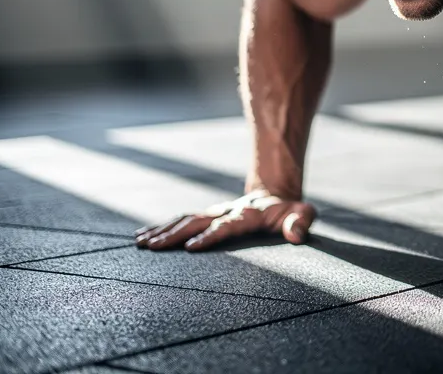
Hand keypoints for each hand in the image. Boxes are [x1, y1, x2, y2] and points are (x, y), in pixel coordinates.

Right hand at [134, 190, 315, 251]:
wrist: (275, 194)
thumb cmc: (289, 211)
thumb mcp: (303, 214)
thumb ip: (301, 223)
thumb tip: (296, 235)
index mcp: (247, 215)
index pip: (225, 227)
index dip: (209, 237)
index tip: (190, 248)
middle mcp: (225, 212)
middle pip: (196, 222)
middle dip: (174, 235)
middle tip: (151, 247)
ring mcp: (214, 212)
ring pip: (184, 220)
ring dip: (162, 231)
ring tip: (140, 243)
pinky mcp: (206, 216)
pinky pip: (181, 220)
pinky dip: (161, 228)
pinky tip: (142, 237)